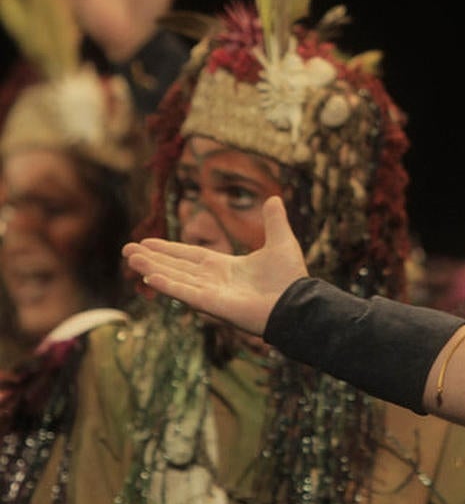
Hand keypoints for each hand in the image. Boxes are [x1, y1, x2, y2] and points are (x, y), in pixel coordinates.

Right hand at [122, 196, 307, 335]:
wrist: (298, 303)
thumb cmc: (291, 278)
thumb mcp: (282, 242)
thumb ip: (275, 222)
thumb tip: (275, 198)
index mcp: (226, 268)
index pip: (189, 257)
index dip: (168, 250)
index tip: (146, 243)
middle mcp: (214, 282)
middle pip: (176, 267)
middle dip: (152, 259)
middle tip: (126, 250)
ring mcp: (211, 294)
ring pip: (175, 279)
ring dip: (152, 269)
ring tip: (130, 258)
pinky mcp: (214, 305)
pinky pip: (186, 293)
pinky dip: (168, 285)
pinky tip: (149, 277)